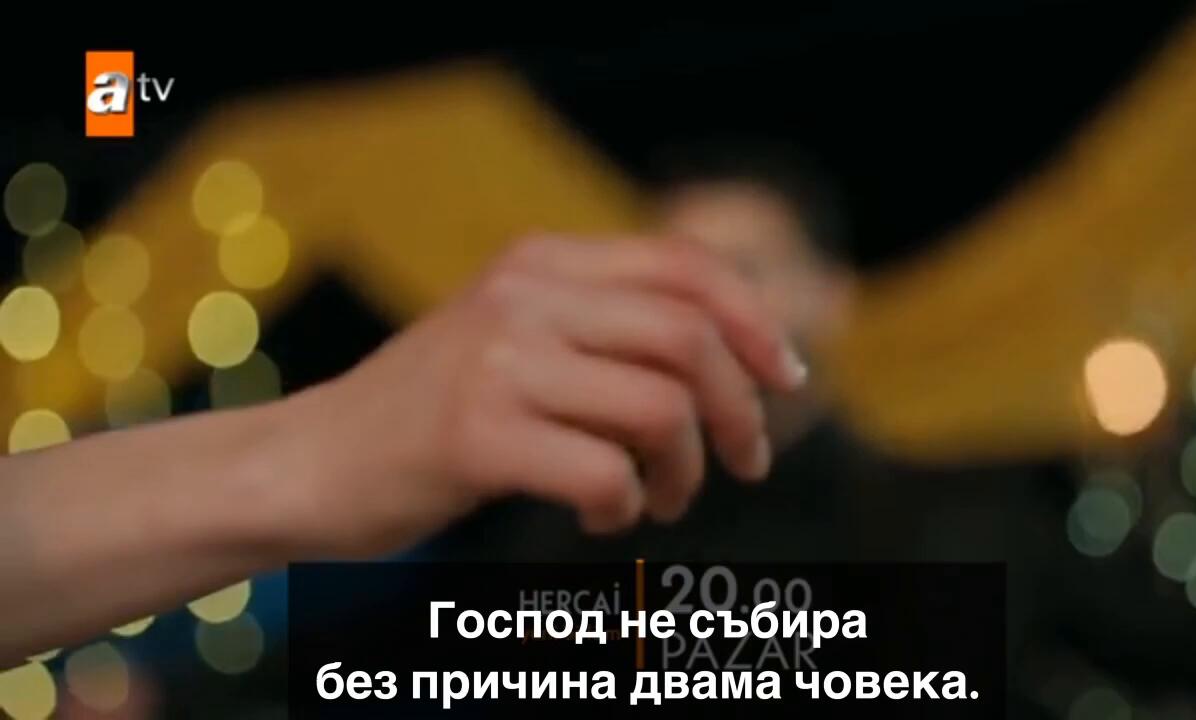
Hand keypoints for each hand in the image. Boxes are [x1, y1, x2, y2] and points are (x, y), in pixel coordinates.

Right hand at [277, 235, 807, 557]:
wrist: (310, 463)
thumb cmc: (431, 415)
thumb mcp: (516, 340)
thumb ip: (604, 329)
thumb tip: (734, 358)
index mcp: (541, 263)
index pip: (686, 267)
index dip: (755, 321)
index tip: (786, 378)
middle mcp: (522, 296)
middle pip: (689, 338)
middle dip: (741, 410)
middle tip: (744, 463)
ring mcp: (496, 362)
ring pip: (661, 409)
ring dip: (686, 470)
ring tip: (660, 498)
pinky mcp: (474, 434)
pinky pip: (605, 472)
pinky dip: (625, 506)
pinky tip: (600, 514)